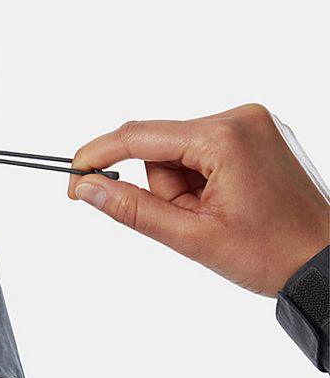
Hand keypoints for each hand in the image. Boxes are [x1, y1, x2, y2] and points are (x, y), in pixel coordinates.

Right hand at [67, 103, 328, 295]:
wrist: (324, 260)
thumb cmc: (270, 253)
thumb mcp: (190, 236)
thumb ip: (132, 209)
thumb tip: (87, 188)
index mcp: (224, 136)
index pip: (139, 136)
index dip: (98, 158)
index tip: (73, 181)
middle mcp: (239, 117)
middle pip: (159, 148)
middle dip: (162, 190)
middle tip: (191, 222)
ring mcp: (250, 124)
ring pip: (177, 154)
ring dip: (181, 190)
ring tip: (213, 218)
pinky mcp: (254, 136)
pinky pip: (201, 154)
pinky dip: (198, 183)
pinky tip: (223, 206)